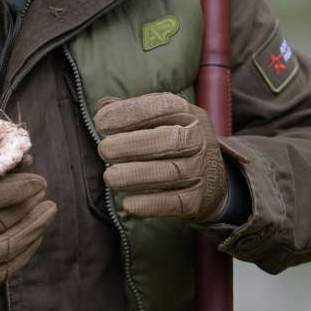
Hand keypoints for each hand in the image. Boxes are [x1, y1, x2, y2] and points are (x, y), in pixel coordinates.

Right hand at [0, 163, 56, 288]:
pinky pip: (2, 271)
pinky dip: (24, 254)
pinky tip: (34, 236)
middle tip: (43, 194)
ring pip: (6, 249)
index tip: (39, 180)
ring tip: (46, 212)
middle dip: (29, 207)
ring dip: (33, 230)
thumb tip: (26, 160)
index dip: (18, 189)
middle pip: (0, 223)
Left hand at [94, 93, 226, 220]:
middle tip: (104, 150)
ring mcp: (201, 170)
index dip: (131, 112)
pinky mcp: (199, 199)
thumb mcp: (156, 118)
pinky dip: (151, 204)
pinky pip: (176, 202)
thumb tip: (103, 107)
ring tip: (110, 178)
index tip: (101, 123)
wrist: (210, 176)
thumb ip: (129, 111)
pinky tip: (128, 204)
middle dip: (133, 145)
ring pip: (172, 173)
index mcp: (185, 113)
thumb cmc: (170, 139)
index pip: (162, 106)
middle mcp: (198, 138)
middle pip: (170, 140)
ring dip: (137, 175)